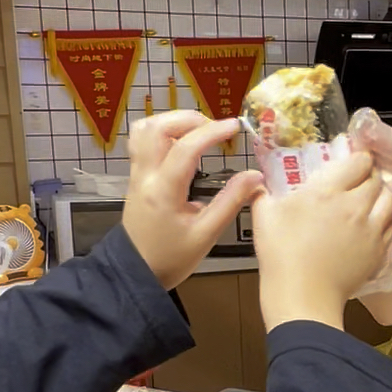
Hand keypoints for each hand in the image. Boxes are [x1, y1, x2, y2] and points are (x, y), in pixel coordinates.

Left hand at [123, 111, 262, 289]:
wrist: (137, 272)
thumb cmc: (171, 258)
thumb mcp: (207, 234)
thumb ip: (231, 202)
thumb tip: (255, 178)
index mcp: (163, 192)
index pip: (186, 148)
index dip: (212, 132)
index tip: (235, 127)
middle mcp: (145, 177)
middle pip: (158, 128)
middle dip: (190, 119)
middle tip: (216, 128)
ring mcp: (136, 175)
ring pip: (145, 130)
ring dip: (173, 122)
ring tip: (199, 131)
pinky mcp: (136, 177)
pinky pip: (142, 141)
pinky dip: (162, 132)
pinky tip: (182, 142)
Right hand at [253, 151, 391, 331]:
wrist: (303, 296)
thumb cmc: (281, 255)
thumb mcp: (263, 216)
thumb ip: (261, 192)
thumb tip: (255, 181)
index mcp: (328, 190)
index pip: (360, 161)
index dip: (359, 158)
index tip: (351, 162)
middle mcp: (355, 205)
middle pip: (377, 178)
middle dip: (369, 176)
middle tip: (358, 181)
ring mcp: (371, 228)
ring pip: (390, 199)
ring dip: (381, 195)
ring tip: (369, 200)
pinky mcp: (379, 250)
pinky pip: (391, 225)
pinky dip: (385, 219)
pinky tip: (372, 223)